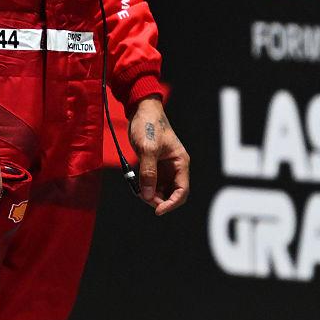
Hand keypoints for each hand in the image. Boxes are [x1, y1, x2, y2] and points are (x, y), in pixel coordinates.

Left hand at [128, 96, 189, 215]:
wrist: (140, 109)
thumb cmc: (148, 125)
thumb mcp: (148, 148)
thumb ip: (148, 172)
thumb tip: (148, 196)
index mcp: (180, 162)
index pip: (182, 191)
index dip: (171, 204)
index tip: (157, 210)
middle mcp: (175, 166)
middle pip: (173, 193)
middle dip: (160, 200)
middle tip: (143, 197)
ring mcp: (165, 166)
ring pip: (162, 189)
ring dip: (152, 195)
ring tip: (139, 191)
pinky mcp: (155, 164)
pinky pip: (153, 182)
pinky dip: (146, 187)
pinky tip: (137, 186)